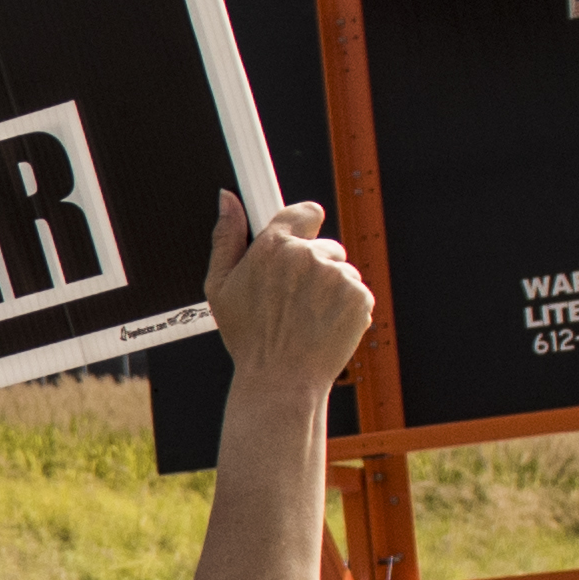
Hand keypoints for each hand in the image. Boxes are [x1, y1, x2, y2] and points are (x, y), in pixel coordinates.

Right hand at [204, 191, 374, 397]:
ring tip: (309, 319)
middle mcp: (305, 256)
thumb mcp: (219, 288)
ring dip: (331, 290)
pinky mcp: (359, 296)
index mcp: (271, 248)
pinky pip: (358, 292)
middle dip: (315, 268)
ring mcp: (335, 275)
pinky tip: (325, 327)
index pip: (303, 213)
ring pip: (342, 271)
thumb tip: (227, 199)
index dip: (304, 228)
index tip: (302, 239)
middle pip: (325, 246)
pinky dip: (347, 308)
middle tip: (295, 301)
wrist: (282, 380)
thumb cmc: (249, 338)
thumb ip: (226, 238)